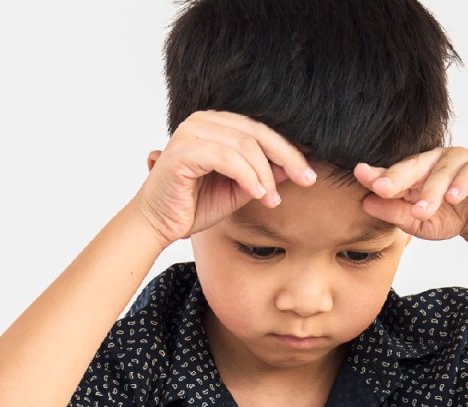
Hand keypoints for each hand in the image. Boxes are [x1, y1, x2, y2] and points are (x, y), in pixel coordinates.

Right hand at [132, 110, 317, 246]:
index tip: (309, 174)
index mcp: (215, 124)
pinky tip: (259, 194)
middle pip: (257, 133)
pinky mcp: (183, 151)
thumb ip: (262, 176)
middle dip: (287, 158)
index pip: (260, 131)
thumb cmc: (193, 206)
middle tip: (306, 180)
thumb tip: (294, 168)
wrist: (157, 225)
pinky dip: (248, 176)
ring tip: (272, 199)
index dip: (288, 151)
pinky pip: (227, 158)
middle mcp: (202, 121)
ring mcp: (191, 132)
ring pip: (245, 145)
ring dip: (265, 175)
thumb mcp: (237, 191)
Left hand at [353, 146, 467, 244]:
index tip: (359, 174)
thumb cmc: (451, 216)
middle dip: (397, 176)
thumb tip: (366, 204)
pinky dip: (461, 184)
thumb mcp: (421, 223)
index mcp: (416, 172)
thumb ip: (397, 213)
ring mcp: (460, 160)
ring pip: (442, 171)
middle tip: (382, 188)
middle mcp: (436, 160)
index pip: (393, 171)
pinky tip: (453, 196)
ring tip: (422, 210)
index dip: (377, 173)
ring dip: (431, 191)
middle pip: (414, 165)